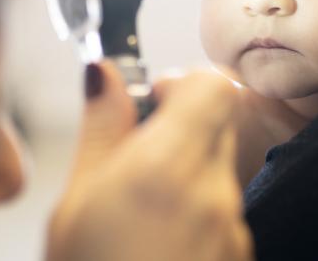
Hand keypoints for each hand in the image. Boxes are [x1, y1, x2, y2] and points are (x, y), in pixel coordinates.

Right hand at [46, 61, 252, 260]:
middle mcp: (213, 192)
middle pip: (219, 120)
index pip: (215, 86)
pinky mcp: (239, 251)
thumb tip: (103, 74)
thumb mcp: (77, 201)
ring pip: (220, 163)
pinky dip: (198, 201)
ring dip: (189, 163)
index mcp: (168, 167)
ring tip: (145, 202)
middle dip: (183, 121)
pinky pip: (224, 204)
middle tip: (142, 148)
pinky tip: (161, 234)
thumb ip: (101, 127)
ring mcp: (233, 226)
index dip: (185, 81)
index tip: (155, 97)